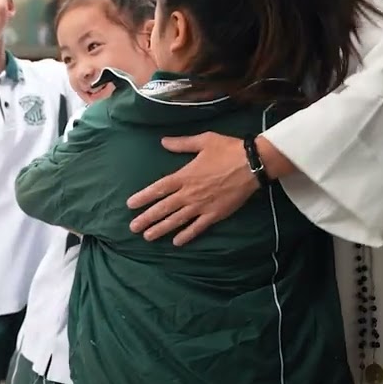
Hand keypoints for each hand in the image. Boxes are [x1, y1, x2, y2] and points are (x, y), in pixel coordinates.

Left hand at [126, 133, 258, 245]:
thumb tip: (163, 142)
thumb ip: (182, 144)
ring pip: (177, 220)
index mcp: (185, 176)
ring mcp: (201, 206)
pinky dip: (186, 235)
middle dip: (147, 218)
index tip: (130, 205)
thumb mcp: (203, 140)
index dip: (143, 197)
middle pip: (164, 208)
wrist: (252, 164)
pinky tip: (176, 242)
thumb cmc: (227, 150)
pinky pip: (197, 228)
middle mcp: (189, 193)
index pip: (158, 188)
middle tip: (133, 228)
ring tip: (148, 237)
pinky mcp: (215, 214)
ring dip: (161, 229)